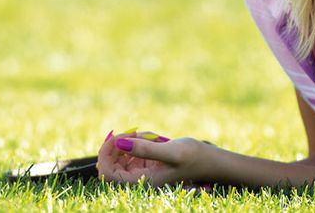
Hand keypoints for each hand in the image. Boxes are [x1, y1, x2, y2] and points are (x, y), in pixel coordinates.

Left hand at [96, 129, 211, 186]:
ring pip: (120, 154)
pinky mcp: (146, 162)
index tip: (116, 137)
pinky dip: (138, 139)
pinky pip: (132, 149)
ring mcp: (141, 170)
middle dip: (118, 145)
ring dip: (131, 140)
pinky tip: (153, 137)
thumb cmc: (193, 158)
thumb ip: (145, 149)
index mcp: (141, 181)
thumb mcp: (170, 152)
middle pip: (110, 163)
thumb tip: (120, 143)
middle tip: (134, 133)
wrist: (209, 160)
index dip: (105, 155)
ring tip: (150, 136)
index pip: (107, 173)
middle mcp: (138, 178)